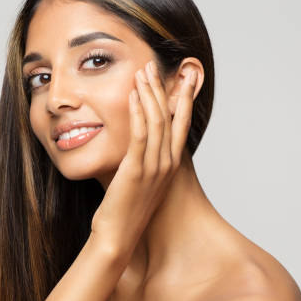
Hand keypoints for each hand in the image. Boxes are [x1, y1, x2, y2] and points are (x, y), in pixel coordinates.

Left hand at [90, 60, 198, 261]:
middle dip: (163, 88)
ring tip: (142, 72)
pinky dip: (138, 111)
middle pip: (170, 117)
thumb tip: (135, 143)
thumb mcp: (140, 180)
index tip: (182, 77)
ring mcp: (154, 167)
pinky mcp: (136, 169)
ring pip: (157, 121)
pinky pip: (140, 134)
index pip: (181, 125)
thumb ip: (142, 160)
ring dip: (149, 93)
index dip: (182, 98)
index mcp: (170, 165)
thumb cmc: (125, 209)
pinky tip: (132, 95)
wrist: (118, 235)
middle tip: (154, 65)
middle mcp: (167, 163)